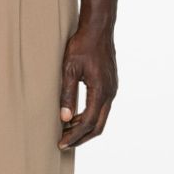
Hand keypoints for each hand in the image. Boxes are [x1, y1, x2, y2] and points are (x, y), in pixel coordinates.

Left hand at [58, 29, 117, 149]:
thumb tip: (65, 118)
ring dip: (85, 127)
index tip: (61, 143)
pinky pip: (101, 108)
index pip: (89, 123)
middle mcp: (110, 93)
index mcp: (101, 91)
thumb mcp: (69, 70)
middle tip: (64, 143)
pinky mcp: (110, 85)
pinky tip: (75, 116)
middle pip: (98, 126)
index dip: (75, 136)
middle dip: (81, 138)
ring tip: (66, 131)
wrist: (98, 29)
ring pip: (101, 118)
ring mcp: (112, 89)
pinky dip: (89, 117)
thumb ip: (67, 95)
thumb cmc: (82, 46)